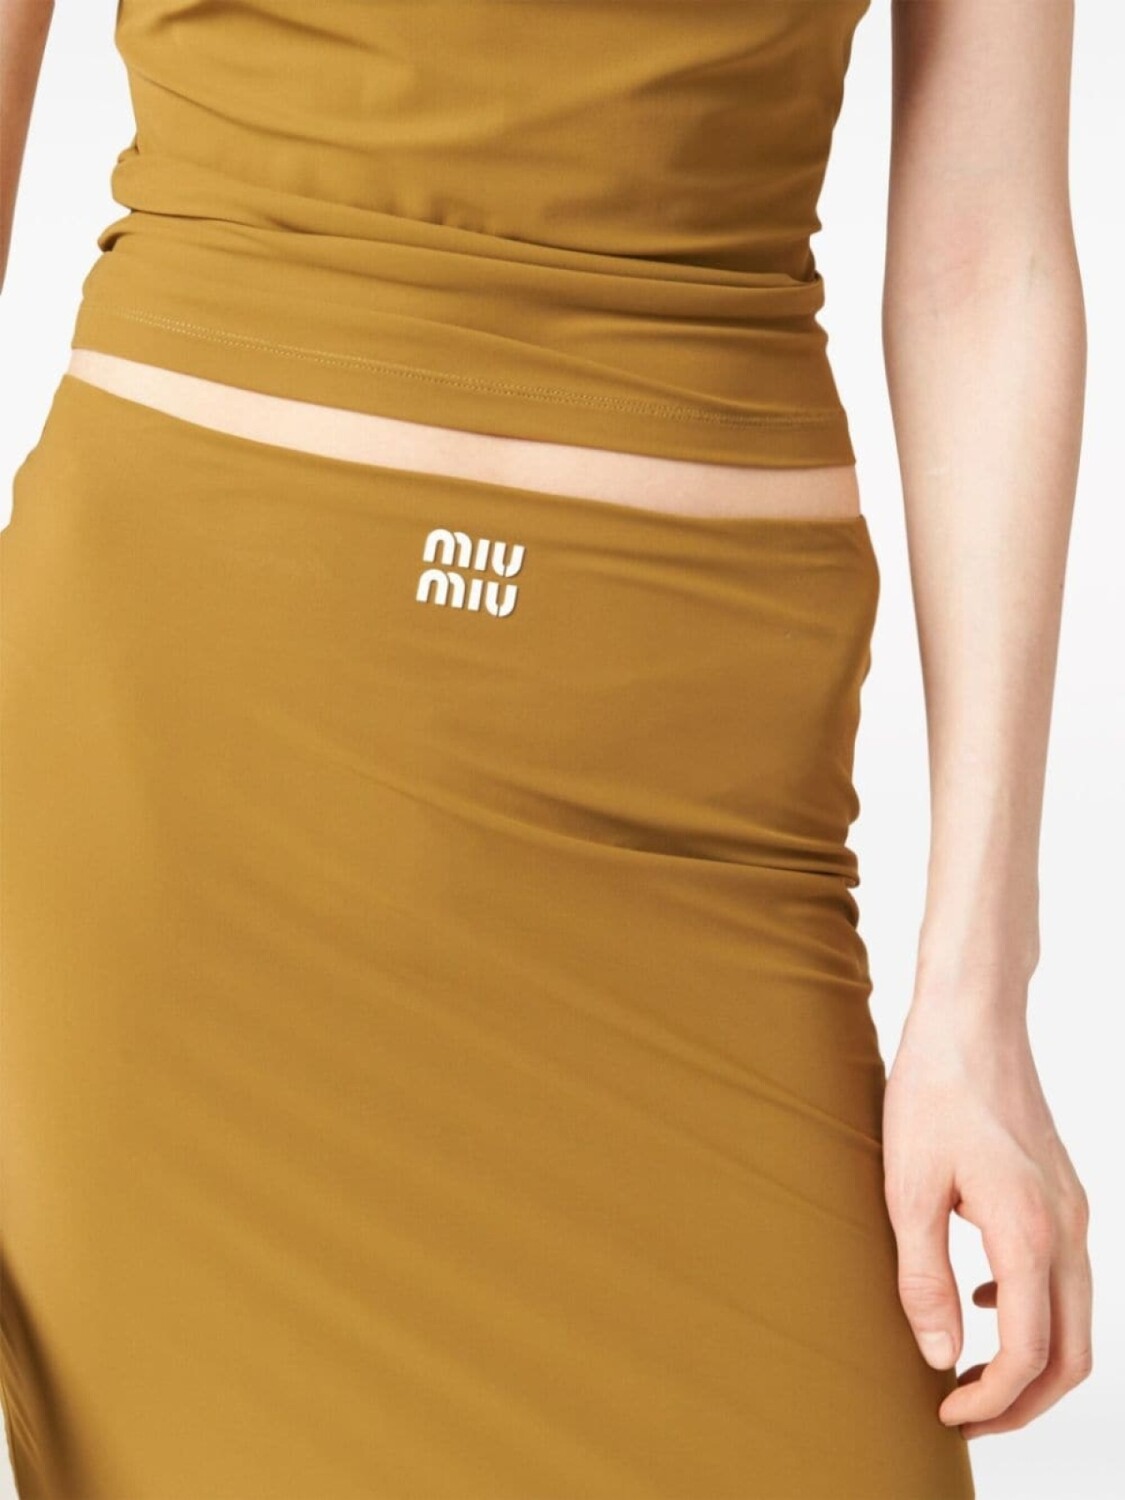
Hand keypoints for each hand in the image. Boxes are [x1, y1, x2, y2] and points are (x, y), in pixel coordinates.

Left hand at [882, 995, 1092, 1438]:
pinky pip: (1066, 1278)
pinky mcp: (1062, 1195)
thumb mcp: (909, 1188)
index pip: (1027, 1355)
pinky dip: (1034, 1312)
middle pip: (1072, 1355)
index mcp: (1028, 1235)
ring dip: (1033, 1361)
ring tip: (971, 1373)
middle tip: (965, 1413)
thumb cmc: (934, 1091)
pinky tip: (980, 1300)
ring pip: (1076, 1319)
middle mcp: (1067, 1230)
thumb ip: (924, 1278)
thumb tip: (939, 1355)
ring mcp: (1073, 1211)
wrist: (972, 1021)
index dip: (991, 1400)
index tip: (946, 1409)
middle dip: (1024, 1402)